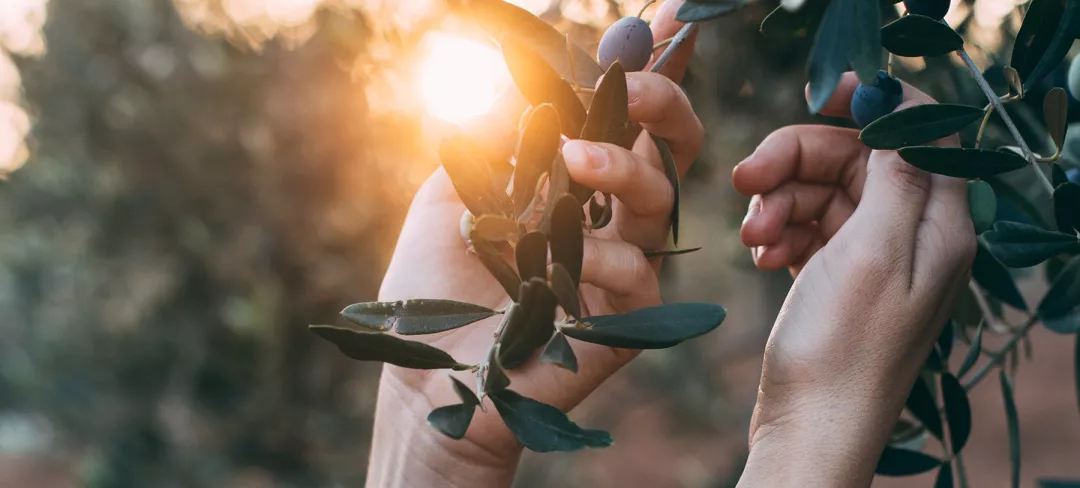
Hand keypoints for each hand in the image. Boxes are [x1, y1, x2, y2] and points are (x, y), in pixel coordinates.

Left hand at [368, 2, 700, 485]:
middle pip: (669, 146)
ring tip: (575, 157)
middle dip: (662, 102)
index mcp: (574, 182)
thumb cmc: (437, 285)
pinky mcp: (626, 319)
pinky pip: (638, 272)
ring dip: (624, 167)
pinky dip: (600, 255)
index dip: (652, 66)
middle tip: (631, 83)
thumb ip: (487, 137)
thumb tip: (514, 76)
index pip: (624, 116)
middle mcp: (608, 216)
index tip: (673, 14)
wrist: (426, 370)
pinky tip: (561, 260)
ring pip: (662, 199)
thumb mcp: (450, 192)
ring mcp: (622, 266)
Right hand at [732, 73, 976, 486]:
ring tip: (753, 240)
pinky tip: (762, 258)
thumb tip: (906, 107)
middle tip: (744, 179)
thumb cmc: (845, 349)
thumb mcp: (876, 250)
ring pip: (822, 193)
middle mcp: (910, 236)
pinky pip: (806, 229)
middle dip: (797, 162)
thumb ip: (897, 174)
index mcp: (939, 224)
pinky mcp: (834, 279)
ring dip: (779, 204)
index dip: (876, 105)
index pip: (919, 135)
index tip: (820, 95)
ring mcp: (870, 259)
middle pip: (856, 161)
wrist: (810, 428)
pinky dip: (779, 233)